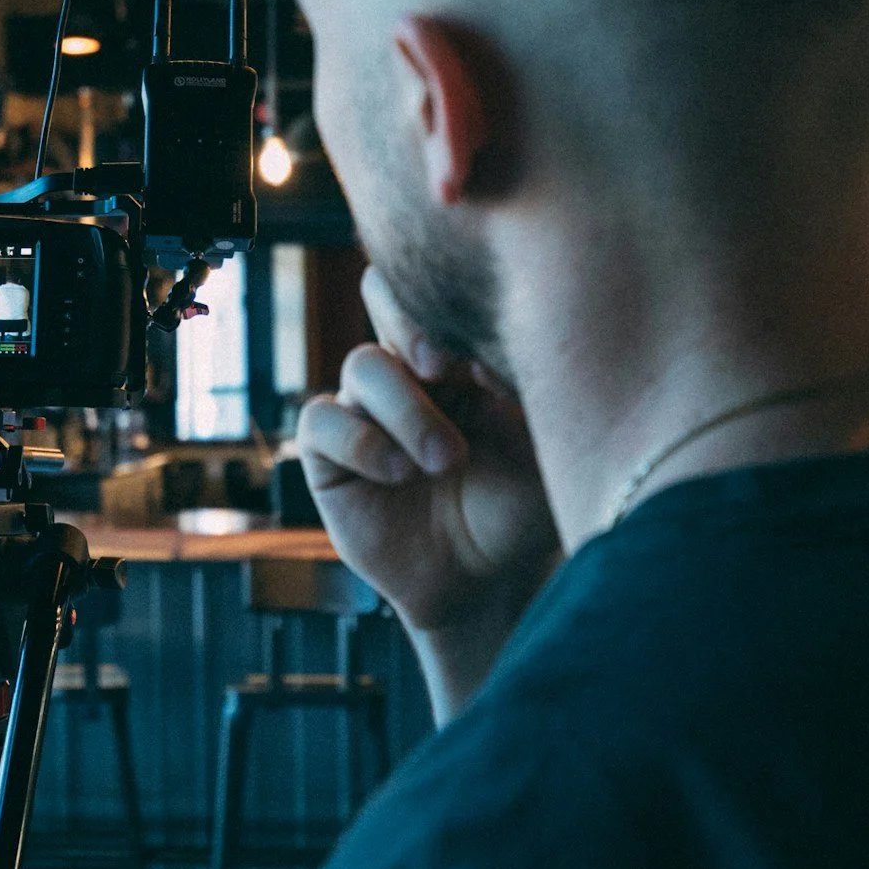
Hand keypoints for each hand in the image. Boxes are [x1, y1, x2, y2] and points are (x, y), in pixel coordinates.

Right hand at [295, 270, 559, 716]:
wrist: (486, 581)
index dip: (451, 303)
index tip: (487, 356)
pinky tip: (399, 475)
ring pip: (362, 366)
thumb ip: (524, 384)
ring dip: (406, 410)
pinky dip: (362, 442)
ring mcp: (367, 408)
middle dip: (410, 323)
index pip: (437, 287)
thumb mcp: (544, 441)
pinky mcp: (330, 453)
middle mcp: (409, 370)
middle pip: (382, 293)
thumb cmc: (524, 506)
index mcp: (462, 350)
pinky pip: (323, 421)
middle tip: (443, 368)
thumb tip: (486, 347)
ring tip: (445, 461)